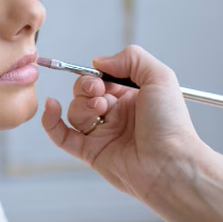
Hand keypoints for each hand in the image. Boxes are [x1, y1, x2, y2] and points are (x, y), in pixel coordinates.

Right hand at [41, 45, 203, 202]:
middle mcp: (116, 115)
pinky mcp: (91, 152)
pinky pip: (62, 136)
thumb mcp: (160, 77)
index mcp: (132, 97)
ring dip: (81, 104)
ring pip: (75, 112)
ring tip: (99, 108)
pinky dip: (51, 121)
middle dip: (86, 86)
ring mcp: (102, 134)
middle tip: (98, 91)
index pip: (103, 78)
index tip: (100, 75)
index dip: (97, 74)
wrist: (170, 163)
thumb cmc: (171, 124)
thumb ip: (131, 58)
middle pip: (84, 93)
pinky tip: (52, 106)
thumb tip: (98, 62)